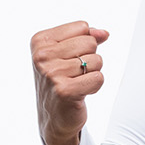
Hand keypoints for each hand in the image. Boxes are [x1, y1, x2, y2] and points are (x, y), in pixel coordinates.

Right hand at [31, 20, 109, 144]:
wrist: (54, 117)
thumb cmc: (61, 82)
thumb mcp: (67, 54)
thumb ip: (86, 37)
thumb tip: (104, 33)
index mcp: (40, 41)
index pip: (82, 27)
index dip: (84, 44)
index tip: (69, 59)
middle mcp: (42, 56)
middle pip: (90, 43)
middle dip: (89, 58)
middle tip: (74, 73)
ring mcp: (52, 73)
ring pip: (96, 61)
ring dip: (91, 74)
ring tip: (76, 83)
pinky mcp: (65, 91)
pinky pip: (98, 78)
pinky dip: (94, 86)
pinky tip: (80, 92)